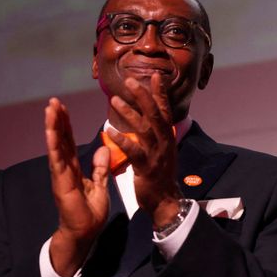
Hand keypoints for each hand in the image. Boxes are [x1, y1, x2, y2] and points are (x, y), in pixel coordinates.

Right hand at [46, 98, 109, 276]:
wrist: (85, 231)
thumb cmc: (90, 211)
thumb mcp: (99, 185)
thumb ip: (100, 168)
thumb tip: (103, 149)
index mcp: (74, 167)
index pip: (69, 141)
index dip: (66, 125)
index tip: (62, 107)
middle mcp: (64, 168)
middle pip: (60, 140)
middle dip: (56, 120)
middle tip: (53, 101)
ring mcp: (61, 174)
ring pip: (56, 146)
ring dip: (52, 127)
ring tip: (49, 109)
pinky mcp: (61, 182)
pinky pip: (57, 160)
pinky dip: (54, 145)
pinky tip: (50, 132)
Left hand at [106, 74, 182, 227]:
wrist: (165, 201)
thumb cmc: (160, 174)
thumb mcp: (162, 150)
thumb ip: (157, 132)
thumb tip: (152, 115)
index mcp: (167, 137)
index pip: (165, 111)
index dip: (160, 93)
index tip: (156, 75)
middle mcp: (165, 142)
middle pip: (156, 115)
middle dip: (144, 97)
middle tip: (130, 81)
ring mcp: (157, 155)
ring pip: (145, 130)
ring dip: (130, 114)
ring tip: (115, 100)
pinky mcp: (147, 168)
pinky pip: (134, 152)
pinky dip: (122, 141)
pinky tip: (109, 132)